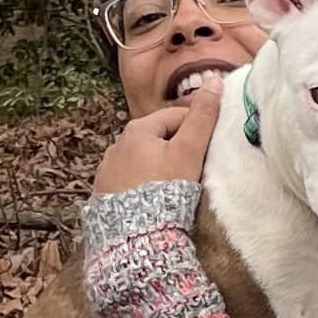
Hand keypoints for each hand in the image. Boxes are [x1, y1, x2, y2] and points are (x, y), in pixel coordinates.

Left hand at [91, 79, 221, 196]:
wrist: (135, 236)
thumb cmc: (165, 190)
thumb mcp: (189, 151)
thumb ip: (203, 117)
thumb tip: (214, 80)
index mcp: (136, 129)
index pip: (175, 117)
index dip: (196, 128)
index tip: (209, 146)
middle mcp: (115, 146)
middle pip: (157, 139)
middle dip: (175, 149)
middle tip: (193, 168)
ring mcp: (106, 171)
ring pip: (142, 161)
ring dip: (158, 167)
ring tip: (174, 186)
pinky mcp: (103, 194)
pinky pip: (128, 182)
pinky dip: (142, 185)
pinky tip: (152, 199)